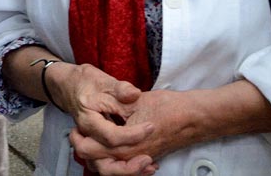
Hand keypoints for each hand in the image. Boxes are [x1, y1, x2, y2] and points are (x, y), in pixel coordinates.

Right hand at [48, 64, 154, 173]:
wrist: (71, 85)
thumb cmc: (87, 82)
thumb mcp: (104, 80)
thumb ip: (121, 88)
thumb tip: (134, 94)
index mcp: (88, 120)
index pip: (111, 136)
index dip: (133, 135)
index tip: (150, 127)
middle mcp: (87, 137)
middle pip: (102, 162)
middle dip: (127, 166)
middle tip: (148, 157)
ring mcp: (90, 143)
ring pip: (104, 168)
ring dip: (126, 171)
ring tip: (148, 165)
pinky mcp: (97, 147)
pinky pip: (108, 164)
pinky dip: (125, 168)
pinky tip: (144, 164)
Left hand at [79, 81, 270, 166]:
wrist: (194, 117)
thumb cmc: (169, 108)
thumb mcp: (137, 101)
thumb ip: (118, 105)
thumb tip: (99, 104)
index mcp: (126, 144)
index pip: (92, 151)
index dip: (80, 140)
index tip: (76, 127)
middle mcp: (132, 156)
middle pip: (98, 165)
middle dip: (85, 152)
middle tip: (78, 135)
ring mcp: (140, 158)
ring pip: (112, 168)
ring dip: (99, 157)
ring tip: (92, 140)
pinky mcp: (147, 156)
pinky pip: (125, 165)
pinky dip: (115, 160)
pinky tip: (113, 147)